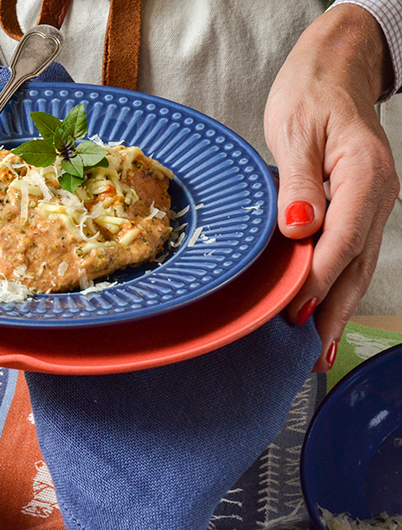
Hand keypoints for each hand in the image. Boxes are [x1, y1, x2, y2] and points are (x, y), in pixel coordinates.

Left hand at [264, 4, 400, 371]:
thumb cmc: (310, 95)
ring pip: (357, 264)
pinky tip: (325, 309)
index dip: (317, 279)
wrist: (335, 71)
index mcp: (364, 174)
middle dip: (334, 311)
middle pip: (355, 263)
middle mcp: (376, 194)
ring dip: (338, 307)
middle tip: (312, 356)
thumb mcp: (295, 131)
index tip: (294, 311)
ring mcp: (373, 203)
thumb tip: (300, 228)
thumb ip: (299, 182)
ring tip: (319, 350)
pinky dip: (338, 284)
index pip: (342, 239)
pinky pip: (351, 252)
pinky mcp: (360, 207)